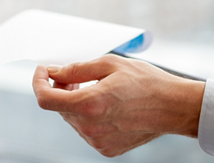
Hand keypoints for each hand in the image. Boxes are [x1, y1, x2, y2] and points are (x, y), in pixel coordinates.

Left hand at [32, 54, 204, 156]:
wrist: (174, 107)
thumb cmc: (148, 82)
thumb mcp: (110, 64)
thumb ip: (76, 70)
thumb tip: (54, 72)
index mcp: (90, 104)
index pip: (45, 99)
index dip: (39, 82)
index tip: (44, 72)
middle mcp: (90, 127)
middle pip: (60, 108)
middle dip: (62, 90)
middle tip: (77, 77)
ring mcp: (98, 141)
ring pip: (73, 120)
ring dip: (77, 104)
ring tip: (99, 90)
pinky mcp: (107, 149)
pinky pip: (87, 131)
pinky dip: (91, 118)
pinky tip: (109, 107)